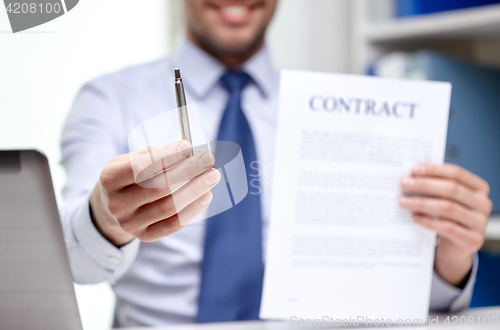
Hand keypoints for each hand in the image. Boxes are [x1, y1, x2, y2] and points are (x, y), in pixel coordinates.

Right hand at [89, 140, 220, 245]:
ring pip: (169, 207)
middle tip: (208, 159)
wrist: (111, 206)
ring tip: (213, 176)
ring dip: (195, 190)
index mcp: (110, 179)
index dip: (166, 157)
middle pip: (158, 187)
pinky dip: (193, 210)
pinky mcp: (144, 236)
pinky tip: (207, 195)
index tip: (188, 146)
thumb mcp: (132, 159)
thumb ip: (158, 155)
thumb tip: (191, 153)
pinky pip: (173, 224)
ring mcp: (130, 223)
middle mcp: (117, 204)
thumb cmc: (129, 175)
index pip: (140, 167)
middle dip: (187, 171)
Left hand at [399, 163, 491, 286]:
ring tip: (403, 201)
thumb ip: (434, 186)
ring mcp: (480, 223)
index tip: (413, 169)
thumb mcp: (444, 199)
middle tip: (404, 183)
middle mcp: (483, 204)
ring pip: (448, 208)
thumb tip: (410, 175)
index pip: (456, 173)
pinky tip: (414, 217)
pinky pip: (447, 227)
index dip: (434, 170)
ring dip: (422, 203)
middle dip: (424, 185)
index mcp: (479, 188)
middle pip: (452, 189)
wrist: (454, 248)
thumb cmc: (447, 217)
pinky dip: (428, 221)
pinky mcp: (472, 240)